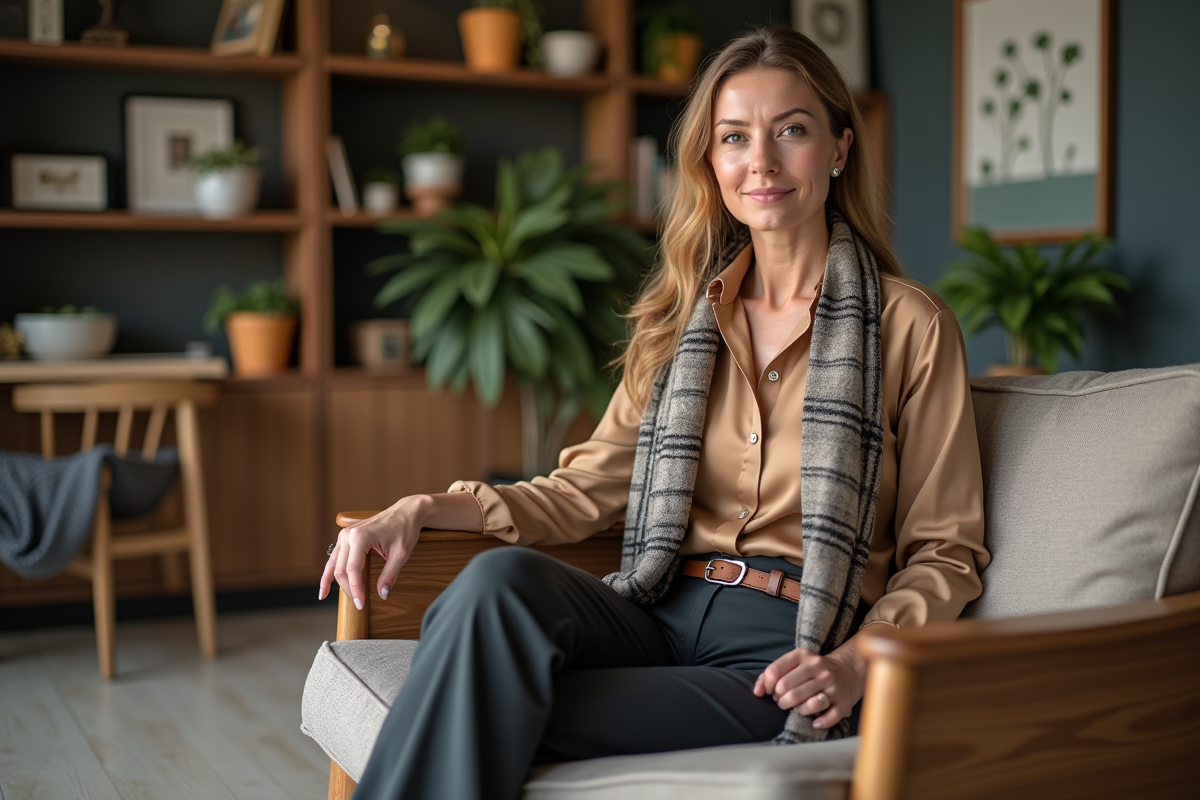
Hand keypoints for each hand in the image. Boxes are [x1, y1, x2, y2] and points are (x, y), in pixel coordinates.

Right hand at [318, 494, 428, 609]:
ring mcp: (345, 535)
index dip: (356, 589)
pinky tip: (324, 587)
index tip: (361, 604)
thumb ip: (390, 575)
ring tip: (329, 598)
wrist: (406, 512)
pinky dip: (329, 572)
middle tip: (359, 603)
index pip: (353, 570)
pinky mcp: (346, 537)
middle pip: (341, 569)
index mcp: (360, 537)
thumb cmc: (404, 529)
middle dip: (348, 588)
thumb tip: (383, 594)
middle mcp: (348, 535)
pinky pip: (335, 558)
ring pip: (335, 564)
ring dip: (335, 582)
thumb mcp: (401, 554)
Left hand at [752, 634, 867, 729]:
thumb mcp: (795, 663)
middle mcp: (818, 667)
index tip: (771, 691)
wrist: (849, 669)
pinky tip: (814, 721)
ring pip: (802, 704)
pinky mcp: (842, 700)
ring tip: (796, 707)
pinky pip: (827, 717)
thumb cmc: (813, 670)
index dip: (767, 686)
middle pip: (785, 688)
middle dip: (779, 700)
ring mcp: (831, 684)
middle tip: (783, 701)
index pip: (774, 672)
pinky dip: (818, 722)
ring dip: (794, 710)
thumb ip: (771, 674)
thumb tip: (757, 692)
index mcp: (803, 655)